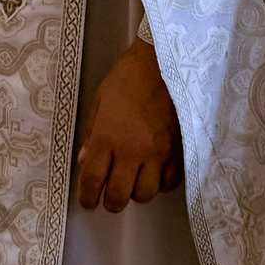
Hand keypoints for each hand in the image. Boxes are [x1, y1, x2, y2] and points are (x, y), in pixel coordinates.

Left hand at [75, 41, 180, 211]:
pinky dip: (161, 184)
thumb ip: (92, 133)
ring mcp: (158, 154)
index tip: (88, 203)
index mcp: (106, 137)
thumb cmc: (128, 77)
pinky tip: (156, 173)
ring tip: (135, 182)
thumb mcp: (101, 100)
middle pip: (119, 196)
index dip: (87, 198)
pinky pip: (169, 183)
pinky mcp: (179, 151)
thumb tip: (85, 161)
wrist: (165, 62)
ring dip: (137, 192)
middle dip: (111, 203)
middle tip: (110, 197)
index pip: (93, 181)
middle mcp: (131, 151)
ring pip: (146, 194)